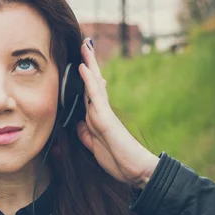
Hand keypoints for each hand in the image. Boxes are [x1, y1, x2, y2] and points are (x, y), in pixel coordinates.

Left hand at [76, 38, 158, 187]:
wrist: (135, 170)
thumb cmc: (116, 159)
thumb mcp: (93, 147)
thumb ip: (85, 135)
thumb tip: (78, 124)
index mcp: (97, 117)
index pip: (89, 92)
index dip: (84, 77)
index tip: (81, 61)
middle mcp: (101, 110)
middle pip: (92, 82)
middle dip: (88, 62)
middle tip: (84, 43)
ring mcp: (103, 112)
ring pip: (94, 83)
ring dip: (88, 63)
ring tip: (84, 45)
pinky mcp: (105, 118)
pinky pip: (94, 96)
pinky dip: (88, 81)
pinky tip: (83, 67)